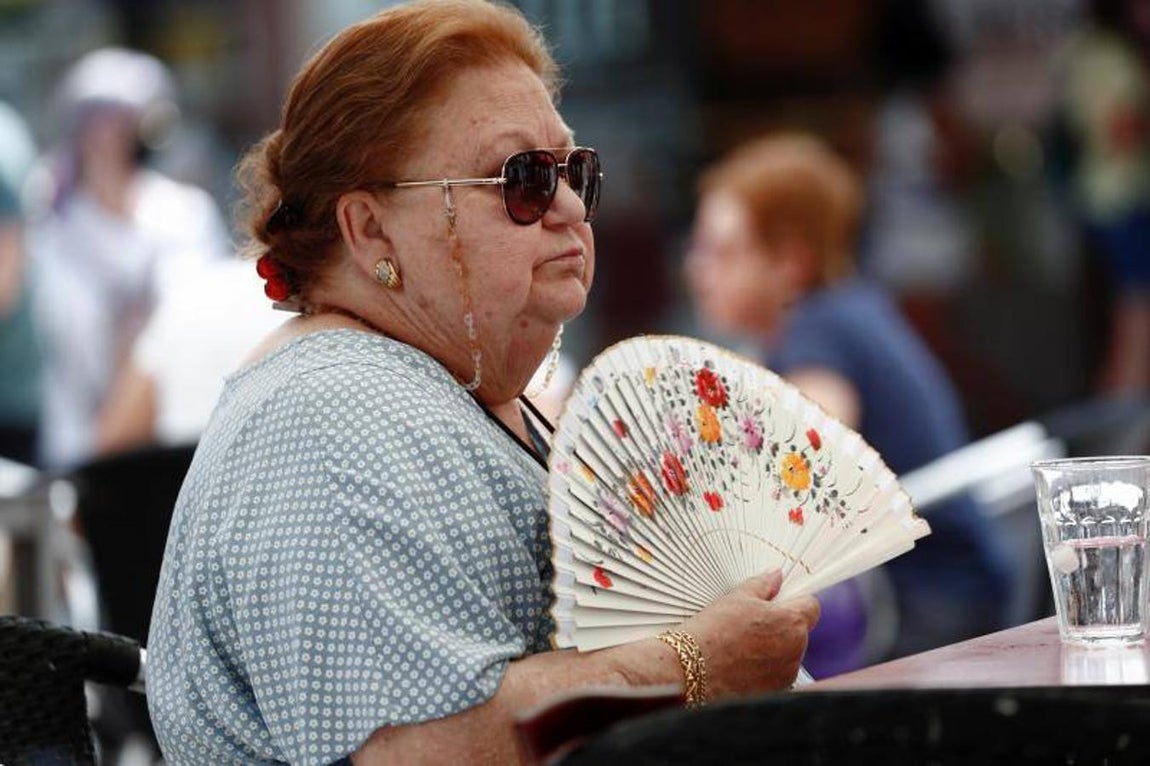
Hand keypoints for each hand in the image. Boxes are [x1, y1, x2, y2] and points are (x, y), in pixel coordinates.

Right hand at [679, 570, 819, 697]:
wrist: (690, 670)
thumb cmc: (712, 633)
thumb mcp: (737, 598)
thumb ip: (763, 585)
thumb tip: (776, 575)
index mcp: (791, 623)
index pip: (811, 606)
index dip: (796, 601)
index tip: (780, 601)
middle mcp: (795, 651)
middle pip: (798, 632)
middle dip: (780, 626)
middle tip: (751, 623)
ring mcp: (785, 675)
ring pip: (787, 655)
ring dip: (772, 649)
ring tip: (740, 646)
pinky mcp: (773, 693)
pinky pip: (775, 675)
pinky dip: (763, 669)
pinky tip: (739, 664)